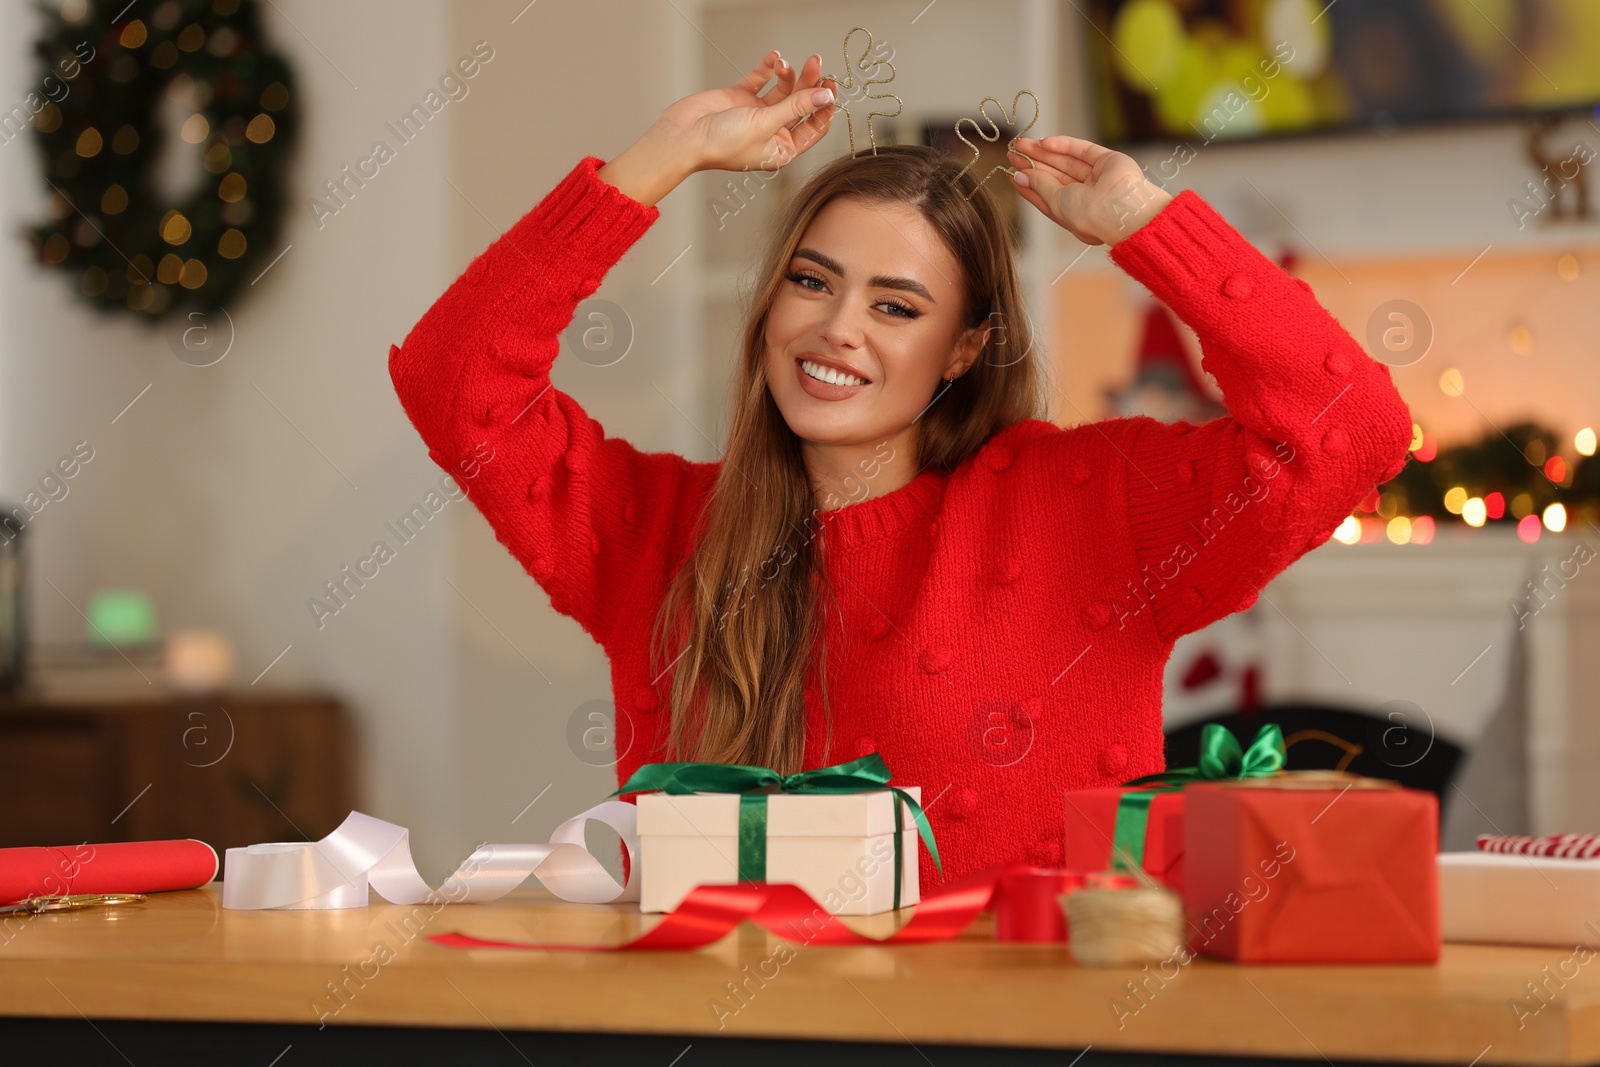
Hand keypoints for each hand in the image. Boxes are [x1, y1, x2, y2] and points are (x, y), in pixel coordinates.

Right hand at [658, 49, 836, 173]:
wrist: (684, 136)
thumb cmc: (721, 144)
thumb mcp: (766, 124)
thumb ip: (796, 107)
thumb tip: (825, 96)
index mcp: (782, 149)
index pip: (813, 127)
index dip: (824, 107)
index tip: (831, 87)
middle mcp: (771, 131)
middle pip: (800, 104)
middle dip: (809, 83)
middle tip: (816, 63)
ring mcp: (756, 114)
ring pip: (782, 90)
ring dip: (787, 74)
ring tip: (784, 63)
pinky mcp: (740, 98)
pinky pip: (760, 79)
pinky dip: (767, 68)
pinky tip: (773, 57)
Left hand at [1004, 135, 1172, 245]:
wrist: (1122, 210)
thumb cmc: (1089, 216)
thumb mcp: (1056, 203)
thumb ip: (1039, 186)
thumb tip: (1020, 175)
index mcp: (1074, 213)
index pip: (1046, 195)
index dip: (1029, 183)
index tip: (1011, 172)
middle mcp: (1087, 196)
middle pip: (1054, 176)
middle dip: (1033, 164)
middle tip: (1012, 152)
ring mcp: (1098, 178)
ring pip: (1066, 161)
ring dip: (1044, 152)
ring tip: (1021, 144)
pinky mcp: (1108, 160)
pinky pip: (1082, 150)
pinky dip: (1063, 145)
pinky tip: (1044, 143)